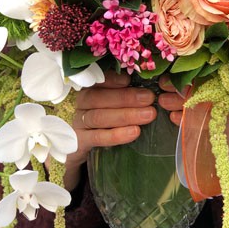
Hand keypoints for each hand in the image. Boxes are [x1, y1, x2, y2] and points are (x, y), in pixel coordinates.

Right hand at [62, 73, 185, 190]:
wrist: (86, 148)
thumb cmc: (106, 119)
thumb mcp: (113, 103)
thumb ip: (126, 92)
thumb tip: (150, 85)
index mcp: (89, 88)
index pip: (97, 80)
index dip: (113, 79)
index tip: (130, 79)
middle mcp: (81, 103)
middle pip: (97, 97)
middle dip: (126, 97)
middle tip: (150, 98)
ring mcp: (78, 123)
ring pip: (99, 117)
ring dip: (125, 115)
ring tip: (149, 115)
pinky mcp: (79, 142)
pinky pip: (97, 137)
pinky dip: (116, 135)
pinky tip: (135, 132)